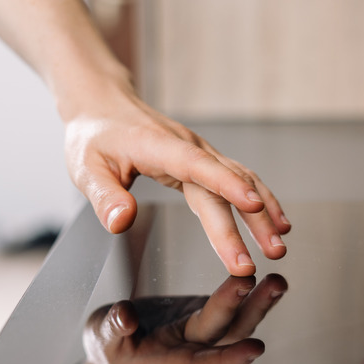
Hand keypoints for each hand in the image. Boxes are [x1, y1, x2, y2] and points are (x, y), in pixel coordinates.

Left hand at [64, 88, 290, 276]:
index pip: (198, 166)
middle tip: (264, 256)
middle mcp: (187, 147)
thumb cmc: (94, 137)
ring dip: (262, 211)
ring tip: (279, 243)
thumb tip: (121, 222)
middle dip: (248, 222)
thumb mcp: (85, 167)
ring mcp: (199, 152)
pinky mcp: (203, 161)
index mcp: (159, 147)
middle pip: (224, 185)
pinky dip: (259, 198)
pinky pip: (237, 178)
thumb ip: (104, 195)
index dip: (227, 185)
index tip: (251, 207)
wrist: (103, 107)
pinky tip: (274, 220)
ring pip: (239, 179)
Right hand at [83, 274, 287, 363]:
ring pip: (237, 322)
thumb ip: (115, 327)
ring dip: (260, 302)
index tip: (255, 349)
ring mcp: (203, 334)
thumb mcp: (102, 336)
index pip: (200, 363)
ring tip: (280, 280)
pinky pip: (235, 308)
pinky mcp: (207, 317)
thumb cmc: (107, 344)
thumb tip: (127, 315)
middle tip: (275, 285)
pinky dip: (253, 295)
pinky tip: (273, 280)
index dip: (228, 358)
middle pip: (228, 334)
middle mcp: (192, 351)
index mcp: (165, 363)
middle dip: (251, 311)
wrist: (116, 343)